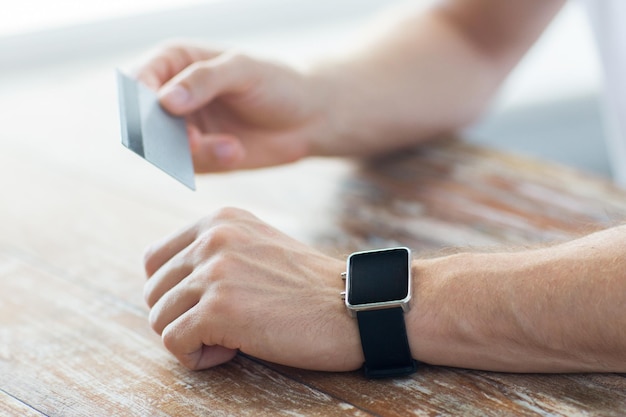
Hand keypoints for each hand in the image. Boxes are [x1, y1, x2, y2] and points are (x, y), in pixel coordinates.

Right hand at [135, 43, 330, 172]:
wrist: (307, 118)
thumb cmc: (277, 83)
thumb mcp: (244, 70)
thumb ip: (204, 80)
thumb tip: (164, 100)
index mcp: (175, 62)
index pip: (139, 80)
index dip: (142, 99)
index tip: (163, 112)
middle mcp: (172, 95)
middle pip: (144, 120)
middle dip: (167, 135)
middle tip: (196, 141)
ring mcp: (185, 127)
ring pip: (165, 149)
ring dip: (197, 152)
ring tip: (232, 147)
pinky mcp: (200, 155)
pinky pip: (190, 166)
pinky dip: (213, 161)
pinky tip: (237, 150)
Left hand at [143, 207, 362, 370]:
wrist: (355, 307)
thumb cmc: (310, 288)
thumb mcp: (259, 247)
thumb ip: (216, 253)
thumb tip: (168, 285)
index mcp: (221, 219)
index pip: (155, 258)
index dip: (173, 292)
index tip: (207, 306)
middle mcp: (213, 238)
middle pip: (154, 291)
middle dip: (181, 317)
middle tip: (223, 326)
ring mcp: (215, 272)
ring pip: (159, 318)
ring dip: (190, 338)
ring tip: (232, 338)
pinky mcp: (219, 308)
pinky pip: (174, 342)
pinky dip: (197, 357)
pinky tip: (233, 351)